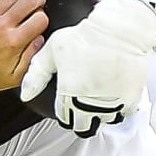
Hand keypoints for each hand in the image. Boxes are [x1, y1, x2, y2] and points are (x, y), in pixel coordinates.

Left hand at [0, 0, 47, 91]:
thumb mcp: (17, 76)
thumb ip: (32, 57)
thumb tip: (40, 39)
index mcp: (13, 42)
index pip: (40, 18)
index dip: (43, 19)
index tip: (40, 23)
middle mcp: (1, 26)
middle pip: (28, 0)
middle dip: (38, 1)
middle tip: (39, 4)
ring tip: (23, 5)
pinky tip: (5, 8)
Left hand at [19, 0, 155, 136]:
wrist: (118, 29)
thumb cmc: (87, 36)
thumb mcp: (52, 51)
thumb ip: (36, 74)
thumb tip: (26, 94)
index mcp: (70, 95)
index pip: (64, 118)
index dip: (64, 110)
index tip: (68, 100)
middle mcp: (90, 104)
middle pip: (83, 126)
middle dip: (80, 116)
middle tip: (82, 101)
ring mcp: (112, 103)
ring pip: (103, 120)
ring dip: (99, 112)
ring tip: (98, 94)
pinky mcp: (129, 99)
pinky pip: (123, 112)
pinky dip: (119, 106)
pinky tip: (113, 92)